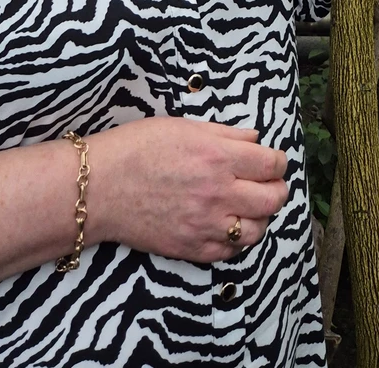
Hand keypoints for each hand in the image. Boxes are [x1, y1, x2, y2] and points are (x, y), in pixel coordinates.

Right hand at [89, 118, 288, 262]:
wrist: (100, 187)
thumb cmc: (137, 148)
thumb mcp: (183, 126)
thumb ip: (225, 133)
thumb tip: (255, 137)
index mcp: (218, 157)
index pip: (271, 164)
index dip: (278, 161)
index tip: (272, 160)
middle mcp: (218, 193)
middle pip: (273, 199)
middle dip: (277, 189)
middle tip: (269, 184)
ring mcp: (206, 224)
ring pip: (258, 230)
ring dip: (261, 217)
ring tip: (249, 207)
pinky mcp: (192, 248)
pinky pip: (231, 252)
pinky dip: (238, 240)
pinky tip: (229, 226)